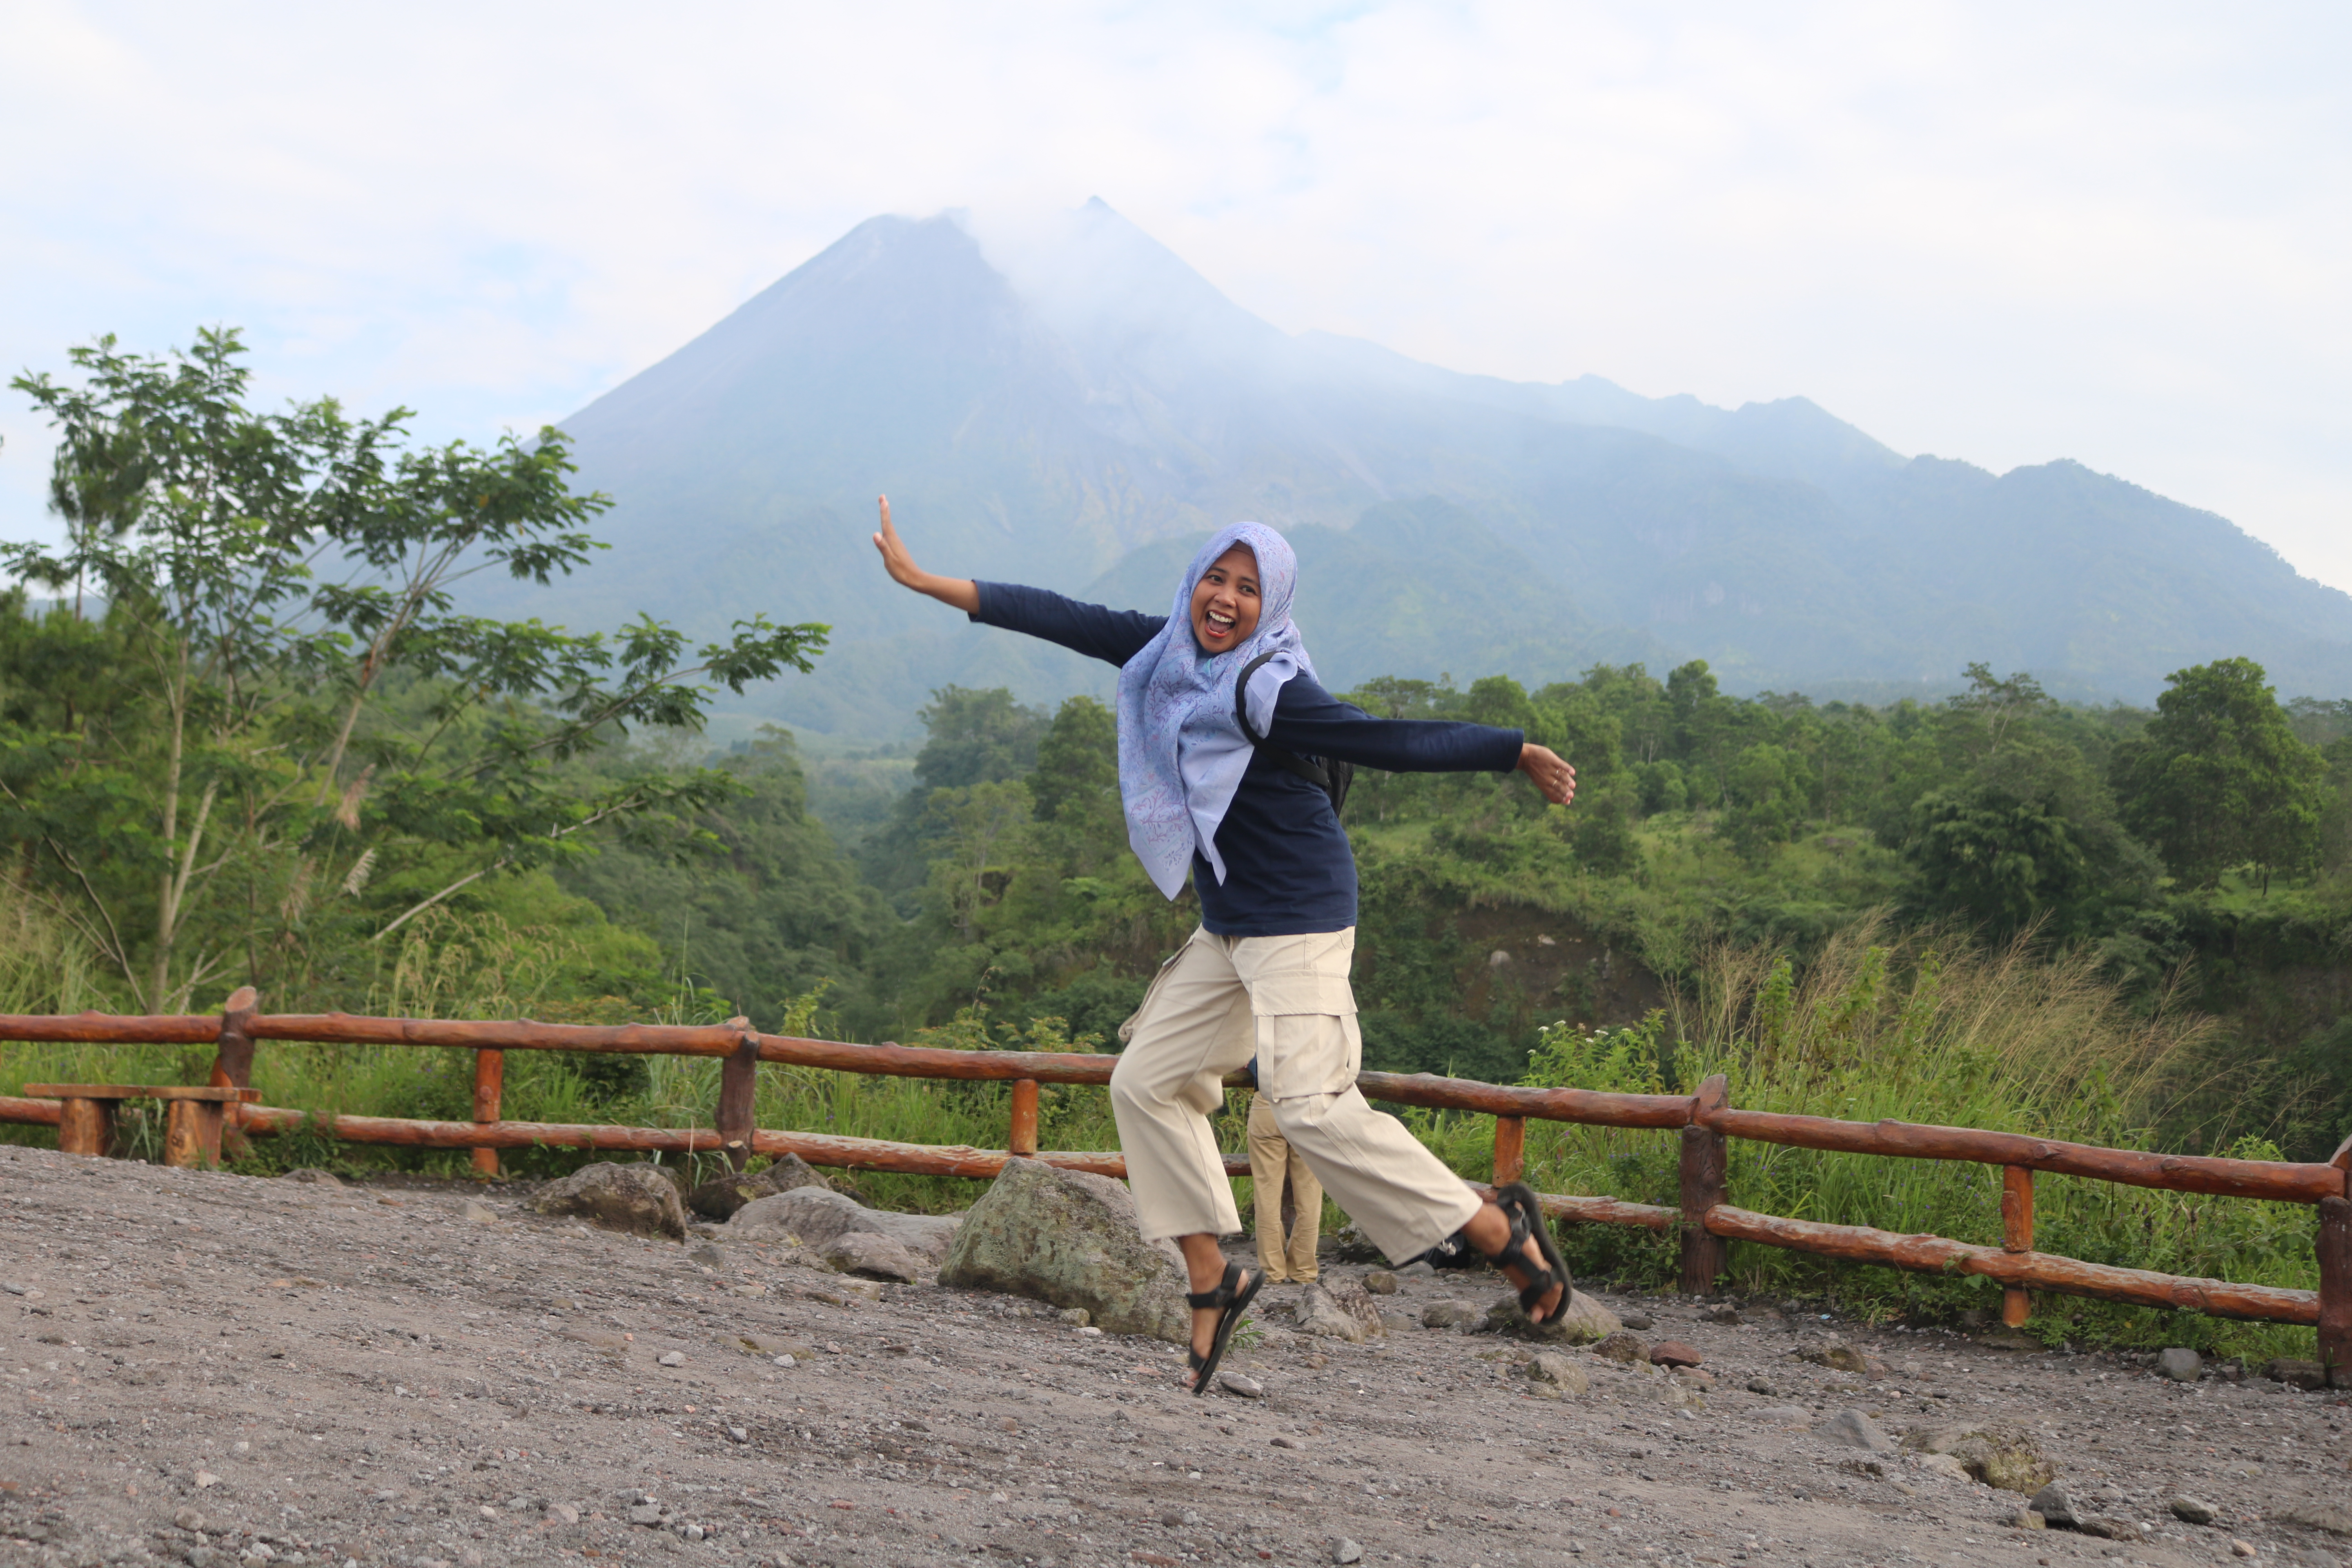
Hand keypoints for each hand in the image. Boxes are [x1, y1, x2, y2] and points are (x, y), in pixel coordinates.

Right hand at [871, 495, 977, 612]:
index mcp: (892, 541)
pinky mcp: (897, 549)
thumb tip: (875, 534)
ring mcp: (896, 544)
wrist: (915, 579)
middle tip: (882, 498)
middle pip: (888, 522)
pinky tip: (886, 530)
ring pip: (889, 527)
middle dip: (884, 510)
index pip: (886, 524)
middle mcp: (895, 540)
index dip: (884, 511)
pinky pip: (890, 534)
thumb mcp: (889, 560)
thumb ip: (883, 547)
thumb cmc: (901, 571)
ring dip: (886, 517)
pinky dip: (887, 527)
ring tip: (884, 508)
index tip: (883, 499)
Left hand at [1517, 743, 1575, 806]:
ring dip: (1567, 781)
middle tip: (1571, 796)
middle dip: (1564, 791)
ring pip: (1561, 776)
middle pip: (1558, 786)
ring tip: (1573, 786)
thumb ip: (1549, 789)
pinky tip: (1573, 772)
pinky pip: (1561, 765)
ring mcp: (1550, 769)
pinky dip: (1567, 768)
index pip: (1554, 793)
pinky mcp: (1552, 760)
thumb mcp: (1539, 781)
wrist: (1524, 757)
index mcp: (1544, 785)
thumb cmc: (1535, 770)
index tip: (1568, 802)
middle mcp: (1547, 778)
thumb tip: (1561, 799)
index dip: (1561, 797)